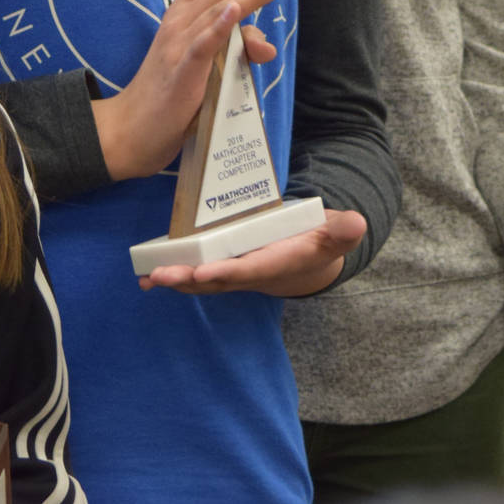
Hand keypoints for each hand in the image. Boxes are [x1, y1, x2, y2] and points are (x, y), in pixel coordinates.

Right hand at [91, 0, 305, 180]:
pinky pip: (203, 42)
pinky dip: (221, 24)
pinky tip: (236, 13)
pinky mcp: (182, 70)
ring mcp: (178, 43)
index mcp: (182, 14)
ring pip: (220, 4)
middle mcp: (180, 20)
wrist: (130, 130)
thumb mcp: (205, 66)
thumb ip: (234, 50)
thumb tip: (268, 46)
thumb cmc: (168, 97)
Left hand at [138, 208, 364, 296]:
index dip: (227, 272)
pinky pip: (195, 273)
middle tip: (160, 277)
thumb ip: (341, 231)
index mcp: (276, 263)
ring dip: (175, 280)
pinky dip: (173, 274)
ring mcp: (234, 272)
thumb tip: (357, 223)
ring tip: (147, 278)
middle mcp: (251, 272)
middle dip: (188, 279)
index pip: (249, 270)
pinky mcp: (222, 266)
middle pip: (216, 279)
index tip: (204, 273)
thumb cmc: (318, 241)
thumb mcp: (334, 234)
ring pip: (201, 279)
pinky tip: (147, 274)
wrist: (308, 258)